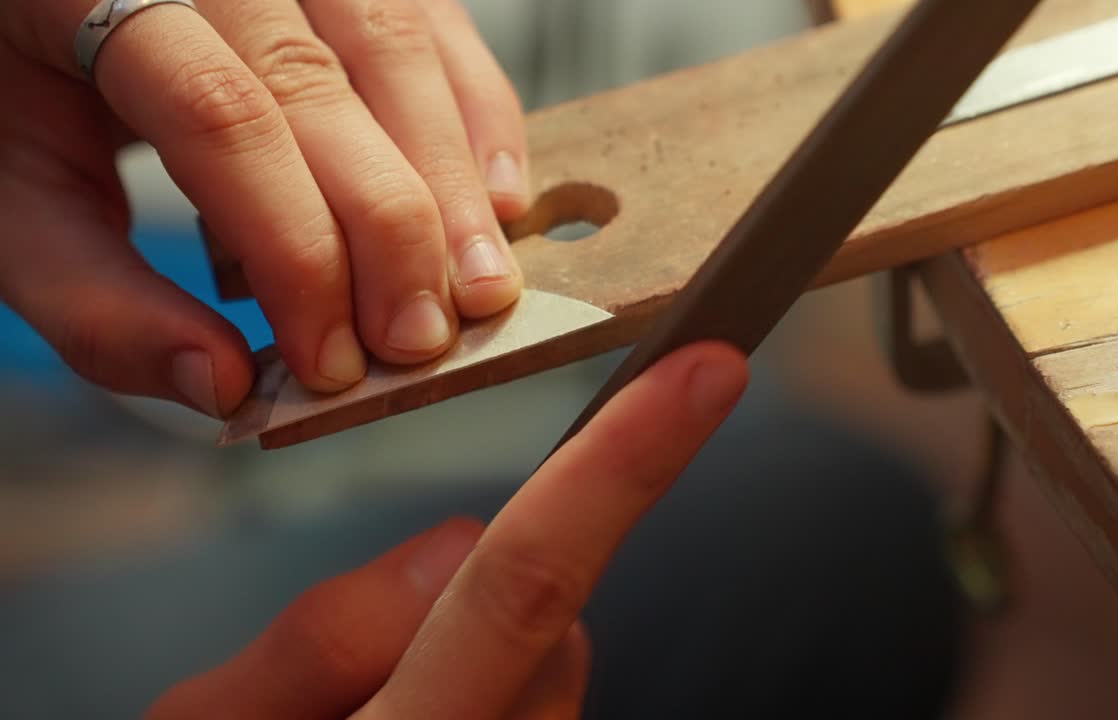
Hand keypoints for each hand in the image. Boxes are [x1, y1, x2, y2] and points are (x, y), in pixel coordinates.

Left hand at [0, 0, 528, 416]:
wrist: (50, 9)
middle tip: (422, 341)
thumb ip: (95, 301)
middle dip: (391, 228)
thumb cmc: (23, 97)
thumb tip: (228, 384)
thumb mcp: (17, 200)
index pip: (222, 118)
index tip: (332, 360)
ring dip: (455, 182)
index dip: (295, 247)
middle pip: (324, 85)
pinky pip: (439, 28)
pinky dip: (481, 115)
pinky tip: (502, 200)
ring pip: (398, 48)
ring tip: (481, 287)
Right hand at [147, 342, 749, 718]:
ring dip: (489, 656)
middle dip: (485, 602)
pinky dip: (500, 695)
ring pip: (557, 668)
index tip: (702, 378)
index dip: (620, 469)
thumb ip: (324, 638)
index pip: (523, 586)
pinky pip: (545, 708)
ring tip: (379, 717)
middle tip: (363, 671)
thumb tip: (450, 547)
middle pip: (553, 627)